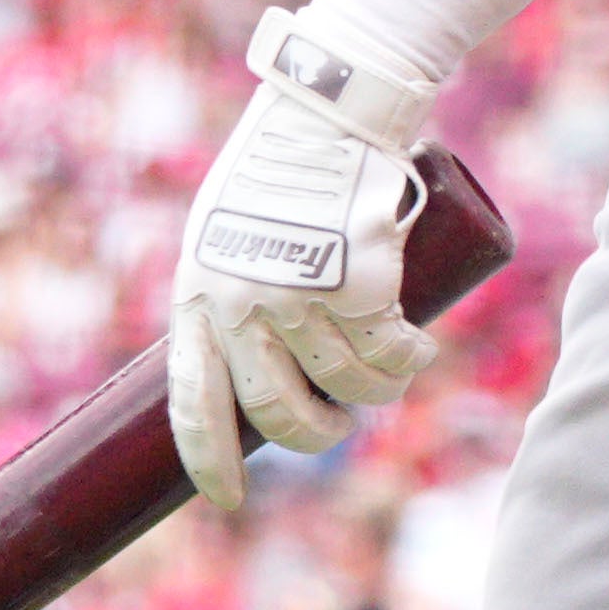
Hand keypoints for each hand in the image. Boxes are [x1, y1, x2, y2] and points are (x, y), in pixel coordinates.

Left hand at [165, 6, 443, 508]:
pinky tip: (416, 349)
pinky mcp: (357, 287)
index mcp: (196, 295)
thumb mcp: (224, 229)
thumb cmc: (276, 166)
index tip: (226, 499)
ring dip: (376, 390)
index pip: (193, 401)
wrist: (326, 110)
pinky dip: (408, 360)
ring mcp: (299, 300)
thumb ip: (230, 291)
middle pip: (279, 413)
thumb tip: (256, 364)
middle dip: (315, 435)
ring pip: (346, 385)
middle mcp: (240, 306)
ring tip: (391, 369)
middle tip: (337, 426)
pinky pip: (389, 353)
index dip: (209, 458)